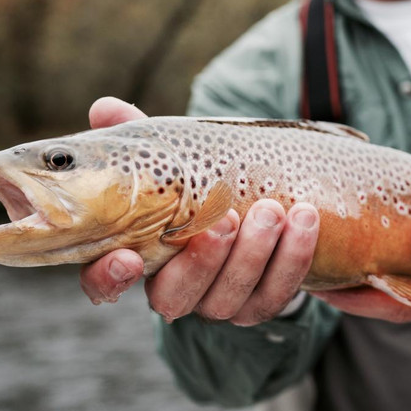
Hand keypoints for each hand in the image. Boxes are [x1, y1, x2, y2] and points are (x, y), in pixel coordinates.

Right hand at [78, 97, 320, 324]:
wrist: (257, 200)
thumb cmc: (197, 180)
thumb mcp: (168, 154)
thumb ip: (134, 133)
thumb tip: (105, 107)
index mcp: (136, 256)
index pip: (105, 283)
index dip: (109, 277)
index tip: (128, 256)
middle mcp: (174, 287)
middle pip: (176, 297)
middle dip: (203, 261)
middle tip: (227, 217)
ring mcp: (217, 300)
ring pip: (229, 299)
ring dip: (255, 255)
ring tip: (274, 210)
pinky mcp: (259, 302)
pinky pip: (275, 294)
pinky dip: (293, 258)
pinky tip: (305, 220)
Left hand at [313, 214, 410, 356]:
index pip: (394, 298)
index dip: (352, 291)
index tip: (316, 276)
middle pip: (382, 304)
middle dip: (342, 288)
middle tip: (304, 258)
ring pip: (393, 302)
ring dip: (361, 284)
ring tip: (327, 252)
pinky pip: (410, 297)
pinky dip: (385, 282)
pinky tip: (371, 258)